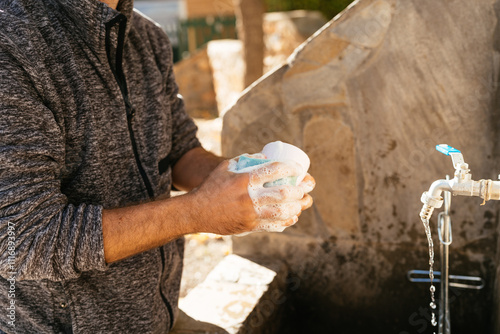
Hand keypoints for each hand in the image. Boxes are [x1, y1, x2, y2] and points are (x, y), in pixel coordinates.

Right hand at [188, 159, 314, 234]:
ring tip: (303, 202)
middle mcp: (249, 197)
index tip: (298, 169)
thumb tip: (266, 157)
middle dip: (299, 190)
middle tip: (306, 187)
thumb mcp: (226, 167)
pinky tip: (292, 217)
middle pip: (282, 193)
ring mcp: (250, 214)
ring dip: (297, 207)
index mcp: (244, 179)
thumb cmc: (212, 186)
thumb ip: (246, 160)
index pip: (274, 171)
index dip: (290, 169)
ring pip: (281, 212)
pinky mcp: (249, 226)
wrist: (197, 212)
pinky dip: (286, 221)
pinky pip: (273, 225)